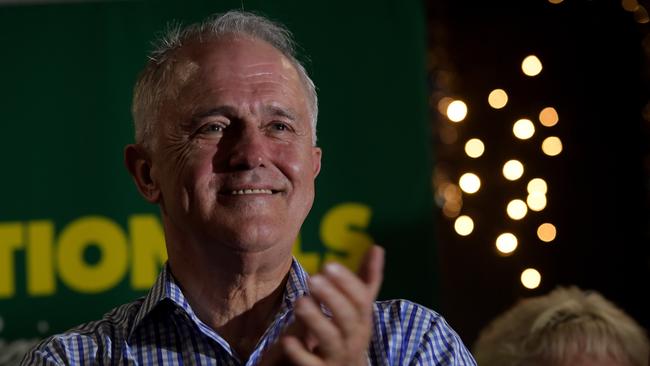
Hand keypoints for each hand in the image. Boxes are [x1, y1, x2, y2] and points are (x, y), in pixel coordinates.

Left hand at [260, 245, 384, 365]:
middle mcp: (353, 337)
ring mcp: (337, 355)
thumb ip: (366, 278)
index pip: (361, 299)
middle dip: (331, 297)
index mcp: (362, 319)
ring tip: (299, 301)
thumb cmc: (350, 332)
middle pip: (347, 318)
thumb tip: (377, 247)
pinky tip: (287, 338)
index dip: (347, 282)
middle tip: (312, 279)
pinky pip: (311, 364)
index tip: (328, 265)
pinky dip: (299, 352)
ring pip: (329, 339)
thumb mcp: (359, 308)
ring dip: (315, 319)